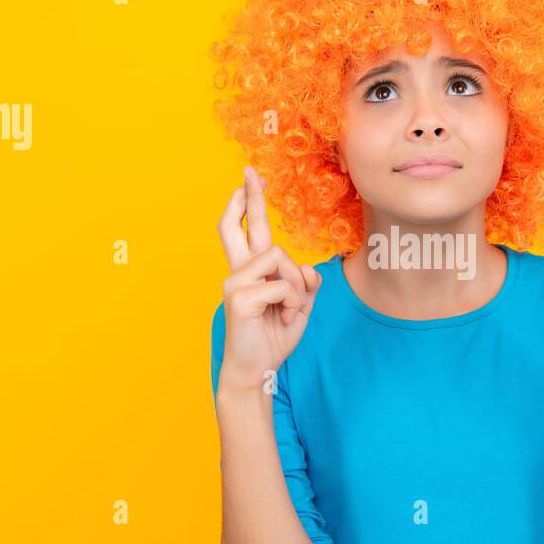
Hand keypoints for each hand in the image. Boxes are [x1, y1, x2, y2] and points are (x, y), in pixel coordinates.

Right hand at [216, 166, 321, 391]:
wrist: (256, 371)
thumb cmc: (273, 338)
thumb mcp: (299, 307)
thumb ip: (306, 285)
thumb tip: (309, 268)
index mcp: (251, 271)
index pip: (246, 229)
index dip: (248, 203)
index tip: (252, 179)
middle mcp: (238, 271)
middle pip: (235, 225)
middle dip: (247, 196)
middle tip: (250, 172)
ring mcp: (235, 283)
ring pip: (281, 258)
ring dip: (297, 286)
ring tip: (290, 311)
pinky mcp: (239, 298)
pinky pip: (282, 286)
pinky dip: (294, 304)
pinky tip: (284, 320)